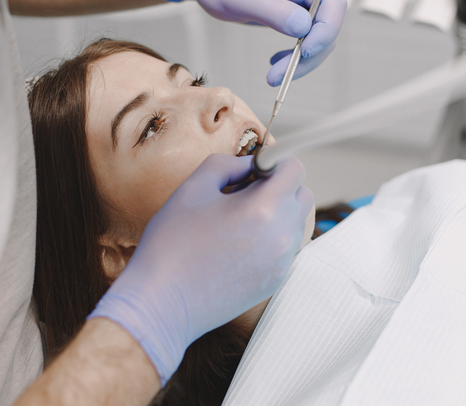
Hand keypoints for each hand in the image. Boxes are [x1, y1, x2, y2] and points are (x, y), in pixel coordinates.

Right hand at [89, 154, 312, 383]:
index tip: (255, 168)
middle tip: (245, 191)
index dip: (275, 162)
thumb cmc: (172, 244)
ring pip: (295, 223)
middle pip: (302, 196)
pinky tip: (239, 243)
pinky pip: (286, 247)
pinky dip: (271, 237)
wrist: (163, 303)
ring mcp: (282, 262)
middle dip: (280, 186)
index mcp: (263, 208)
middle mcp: (281, 236)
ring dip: (277, 213)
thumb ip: (228, 164)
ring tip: (238, 220)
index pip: (295, 170)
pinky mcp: (275, 281)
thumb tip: (250, 165)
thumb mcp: (193, 188)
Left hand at [149, 0, 346, 85]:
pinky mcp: (290, 12)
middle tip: (283, 74)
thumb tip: (304, 28)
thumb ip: (274, 12)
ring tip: (274, 75)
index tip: (305, 52)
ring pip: (317, 35)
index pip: (332, 2)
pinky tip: (276, 62)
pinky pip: (304, 37)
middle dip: (311, 52)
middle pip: (328, 23)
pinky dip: (294, 55)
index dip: (326, 29)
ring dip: (302, 59)